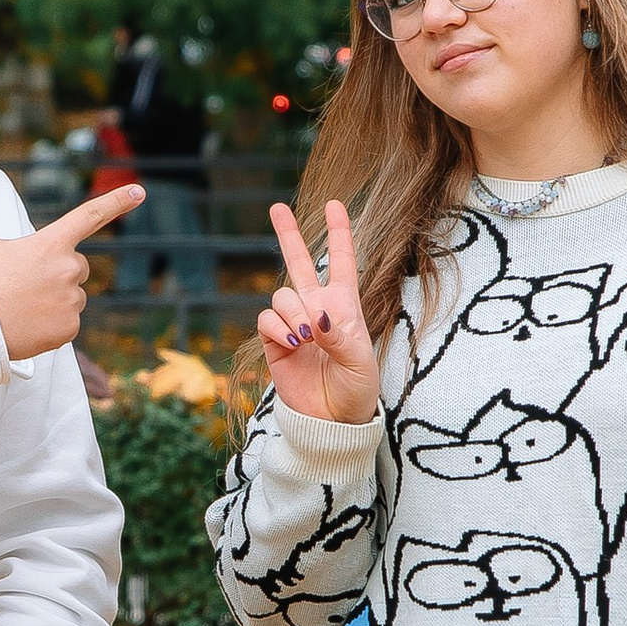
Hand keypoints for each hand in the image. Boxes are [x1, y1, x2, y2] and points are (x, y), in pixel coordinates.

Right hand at [0, 189, 139, 355]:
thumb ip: (28, 248)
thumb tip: (37, 264)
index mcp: (51, 243)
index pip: (89, 216)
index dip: (116, 201)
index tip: (138, 191)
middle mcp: (68, 268)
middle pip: (78, 267)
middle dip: (61, 274)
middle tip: (30, 286)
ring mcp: (72, 299)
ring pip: (73, 297)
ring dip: (55, 301)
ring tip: (23, 308)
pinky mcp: (70, 328)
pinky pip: (68, 322)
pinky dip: (52, 325)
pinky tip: (29, 325)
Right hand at [257, 200, 380, 422]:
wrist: (331, 420)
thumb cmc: (356, 389)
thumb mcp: (359, 362)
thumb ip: (339, 335)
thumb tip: (315, 316)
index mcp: (344, 306)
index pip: (341, 262)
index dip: (339, 234)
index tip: (335, 204)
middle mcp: (316, 308)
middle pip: (299, 263)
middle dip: (288, 234)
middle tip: (276, 207)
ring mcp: (293, 324)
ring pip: (281, 296)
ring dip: (293, 313)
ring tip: (306, 337)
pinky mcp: (273, 342)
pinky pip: (267, 320)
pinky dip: (278, 328)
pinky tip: (293, 343)